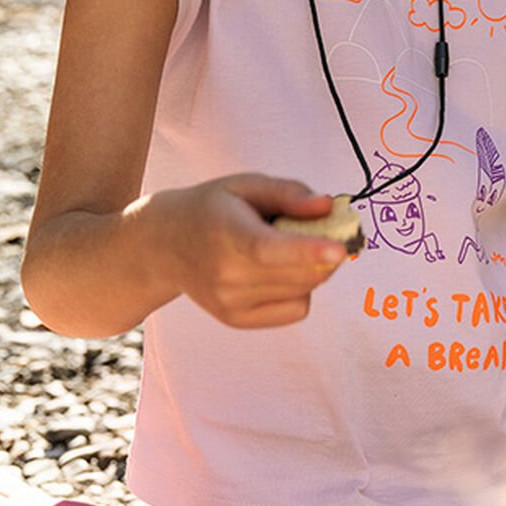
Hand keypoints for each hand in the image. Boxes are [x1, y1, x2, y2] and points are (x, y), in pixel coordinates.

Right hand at [143, 175, 350, 329]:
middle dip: (327, 250)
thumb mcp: (246, 184)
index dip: (306, 250)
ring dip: (314, 268)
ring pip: (304, 290)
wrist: (165, 246)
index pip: (268, 250)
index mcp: (226, 234)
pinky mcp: (237, 320)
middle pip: (300, 273)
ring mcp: (230, 303)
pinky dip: (301, 289)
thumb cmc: (212, 209)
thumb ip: (289, 193)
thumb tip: (327, 207)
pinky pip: (297, 309)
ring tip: (284, 246)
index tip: (339, 249)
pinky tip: (278, 270)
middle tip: (321, 226)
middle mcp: (225, 276)